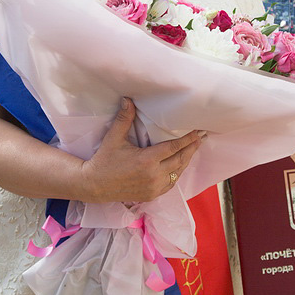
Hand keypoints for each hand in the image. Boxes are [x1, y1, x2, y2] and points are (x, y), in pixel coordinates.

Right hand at [80, 98, 202, 202]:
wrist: (94, 185)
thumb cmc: (104, 160)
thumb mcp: (114, 138)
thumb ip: (124, 119)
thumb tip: (128, 99)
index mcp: (147, 160)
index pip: (174, 147)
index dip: (187, 139)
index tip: (197, 132)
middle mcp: (154, 175)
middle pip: (180, 160)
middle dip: (192, 148)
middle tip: (201, 138)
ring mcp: (154, 187)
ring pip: (178, 173)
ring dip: (186, 161)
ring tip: (194, 149)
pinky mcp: (152, 195)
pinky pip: (171, 183)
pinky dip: (177, 173)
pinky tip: (180, 165)